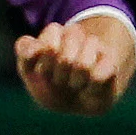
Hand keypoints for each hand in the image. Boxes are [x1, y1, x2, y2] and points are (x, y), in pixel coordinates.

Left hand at [14, 15, 135, 115]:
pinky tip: (89, 88)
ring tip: (74, 83)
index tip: (43, 71)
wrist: (77, 101)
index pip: (49, 40)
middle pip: (64, 56)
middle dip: (57, 75)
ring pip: (82, 66)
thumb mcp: (29, 70)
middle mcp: (77, 35)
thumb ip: (25, 54)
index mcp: (55, 33)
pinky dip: (89, 89)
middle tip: (60, 79)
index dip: (43, 62)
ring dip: (73, 82)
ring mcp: (95, 47)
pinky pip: (97, 77)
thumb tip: (36, 49)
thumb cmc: (50, 84)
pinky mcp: (110, 63)